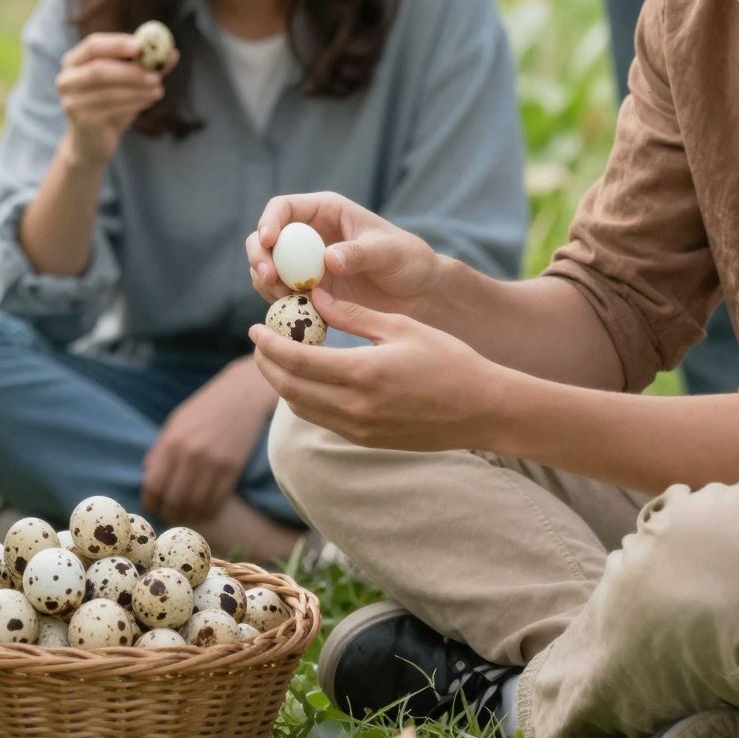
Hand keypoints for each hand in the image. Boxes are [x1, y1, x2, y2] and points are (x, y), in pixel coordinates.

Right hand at [57, 31, 173, 166]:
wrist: (93, 143)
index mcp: (74, 61)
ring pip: (108, 91)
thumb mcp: (130, 83)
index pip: (92, 45)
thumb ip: (148, 67)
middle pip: (98, 69)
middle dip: (130, 71)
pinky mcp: (80, 120)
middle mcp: (66, 79)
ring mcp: (71, 101)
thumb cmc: (111, 106)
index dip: (116, 44)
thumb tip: (172, 52)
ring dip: (137, 90)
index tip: (141, 45)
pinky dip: (133, 103)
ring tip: (158, 90)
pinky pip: (110, 109)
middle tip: (156, 74)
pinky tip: (147, 102)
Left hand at [141, 358, 273, 520]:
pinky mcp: (232, 469)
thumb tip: (146, 474)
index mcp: (171, 441)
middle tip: (170, 515)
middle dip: (169, 513)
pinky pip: (217, 501)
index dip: (151, 501)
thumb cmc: (206, 407)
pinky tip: (206, 509)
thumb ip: (160, 448)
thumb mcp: (176, 421)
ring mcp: (212, 463)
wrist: (242, 395)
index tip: (154, 506)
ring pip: (196, 505)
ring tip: (187, 514)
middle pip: (174, 500)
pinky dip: (209, 511)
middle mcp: (190, 455)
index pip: (153, 484)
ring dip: (189, 515)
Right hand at [247, 193, 444, 313]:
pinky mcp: (307, 289)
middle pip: (265, 238)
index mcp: (325, 211)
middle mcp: (309, 234)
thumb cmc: (408, 261)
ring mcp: (305, 263)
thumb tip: (328, 259)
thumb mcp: (389, 252)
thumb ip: (359, 253)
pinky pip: (281, 294)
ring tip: (283, 298)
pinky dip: (279, 303)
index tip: (268, 240)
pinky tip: (294, 312)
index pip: (283, 207)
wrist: (418, 293)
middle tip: (268, 277)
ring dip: (265, 282)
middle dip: (259, 255)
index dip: (269, 221)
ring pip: (268, 267)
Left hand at [250, 294, 503, 450]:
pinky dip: (305, 399)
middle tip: (260, 343)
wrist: (483, 409)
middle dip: (267, 365)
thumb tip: (314, 297)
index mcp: (362, 373)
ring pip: (301, 408)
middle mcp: (355, 407)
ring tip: (280, 358)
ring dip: (283, 384)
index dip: (268, 345)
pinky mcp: (366, 440)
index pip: (296, 360)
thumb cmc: (448, 359)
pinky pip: (322, 420)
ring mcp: (359, 429)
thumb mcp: (401, 327)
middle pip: (289, 388)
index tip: (255, 329)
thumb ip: (353, 315)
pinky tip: (310, 379)